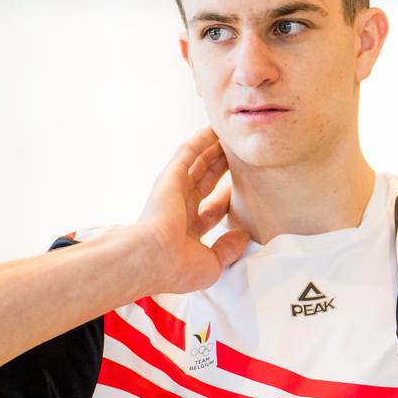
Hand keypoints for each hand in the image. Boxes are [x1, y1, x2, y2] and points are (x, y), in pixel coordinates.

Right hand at [132, 129, 250, 295]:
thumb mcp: (212, 264)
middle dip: (220, 169)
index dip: (226, 199)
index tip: (242, 190)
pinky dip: (199, 141)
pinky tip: (212, 129)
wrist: (154, 257)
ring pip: (197, 165)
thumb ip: (229, 248)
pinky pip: (187, 153)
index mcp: (186, 231)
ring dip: (212, 151)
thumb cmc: (177, 268)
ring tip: (228, 137)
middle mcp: (178, 209)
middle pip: (205, 182)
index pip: (212, 210)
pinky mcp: (170, 177)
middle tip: (238, 156)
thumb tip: (243, 236)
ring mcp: (173, 191)